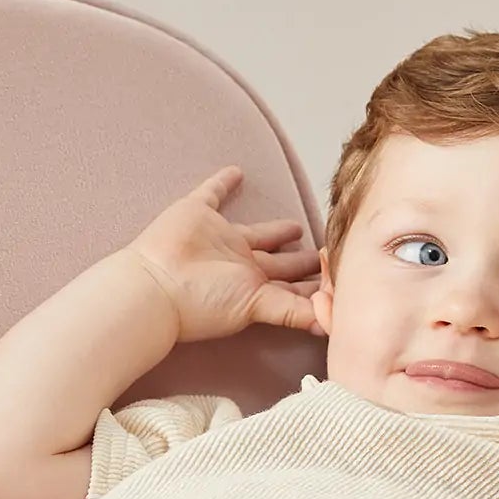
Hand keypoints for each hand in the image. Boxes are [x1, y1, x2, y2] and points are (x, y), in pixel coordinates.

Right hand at [121, 166, 324, 343]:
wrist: (156, 286)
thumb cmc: (203, 303)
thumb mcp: (258, 307)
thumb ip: (293, 312)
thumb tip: (330, 326)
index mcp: (256, 288)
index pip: (294, 287)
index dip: (316, 284)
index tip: (341, 278)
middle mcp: (242, 265)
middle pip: (281, 262)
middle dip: (304, 260)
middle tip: (329, 252)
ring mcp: (220, 239)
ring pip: (258, 232)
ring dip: (277, 230)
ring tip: (299, 225)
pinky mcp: (197, 213)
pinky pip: (212, 193)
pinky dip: (223, 183)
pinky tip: (237, 173)